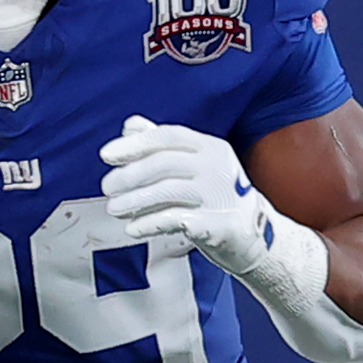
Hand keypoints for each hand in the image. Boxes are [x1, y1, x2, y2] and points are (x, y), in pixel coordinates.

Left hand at [100, 117, 288, 281]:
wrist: (255, 235)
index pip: (169, 136)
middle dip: (130, 175)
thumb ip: (164, 145)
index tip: (107, 155)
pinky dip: (149, 223)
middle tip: (107, 187)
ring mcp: (221, 196)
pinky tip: (132, 228)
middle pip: (165, 163)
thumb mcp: (195, 166)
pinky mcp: (219, 224)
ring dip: (135, 200)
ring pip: (168, 191)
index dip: (135, 143)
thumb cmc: (217, 197)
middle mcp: (218, 167)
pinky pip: (176, 220)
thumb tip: (130, 126)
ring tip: (114, 208)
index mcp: (210, 147)